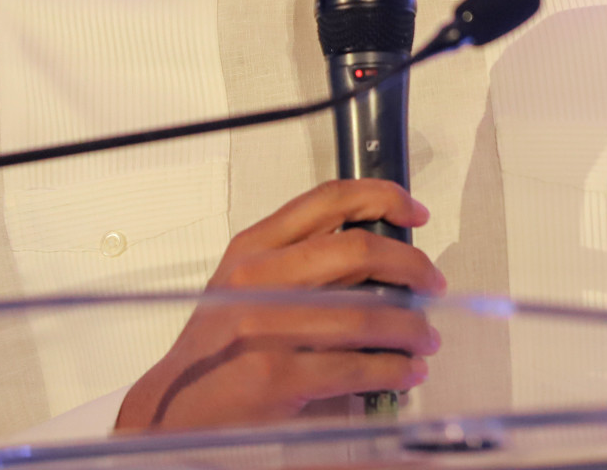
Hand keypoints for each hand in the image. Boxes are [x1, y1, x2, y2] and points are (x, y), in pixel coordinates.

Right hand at [114, 179, 444, 430]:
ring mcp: (267, 326)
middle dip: (411, 266)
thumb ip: (300, 259)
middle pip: (359, 250)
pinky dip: (392, 369)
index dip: (382, 197)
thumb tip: (379, 254)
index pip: (328, 200)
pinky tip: (406, 372)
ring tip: (426, 338)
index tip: (414, 213)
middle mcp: (259, 278)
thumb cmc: (217, 346)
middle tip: (433, 283)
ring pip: (367, 312)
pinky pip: (356, 365)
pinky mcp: (278, 375)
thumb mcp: (245, 283)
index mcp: (254, 247)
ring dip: (411, 327)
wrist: (173, 407)